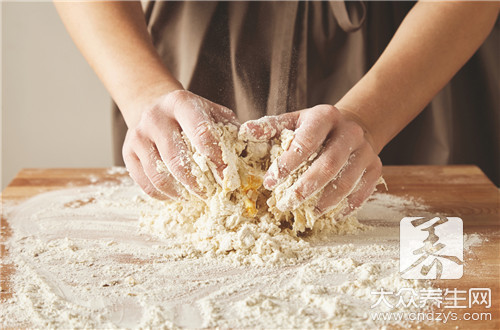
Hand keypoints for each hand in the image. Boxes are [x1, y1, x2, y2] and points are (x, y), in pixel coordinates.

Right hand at [122, 90, 238, 199]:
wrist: (151, 104)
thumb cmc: (190, 114)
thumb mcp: (211, 112)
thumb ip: (229, 131)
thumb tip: (249, 156)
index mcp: (181, 103)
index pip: (201, 133)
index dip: (217, 159)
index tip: (228, 177)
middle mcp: (156, 117)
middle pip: (177, 158)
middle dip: (198, 182)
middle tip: (212, 195)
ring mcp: (138, 135)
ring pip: (159, 174)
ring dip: (180, 193)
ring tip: (196, 198)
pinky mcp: (127, 152)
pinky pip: (145, 183)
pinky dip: (164, 195)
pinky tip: (178, 196)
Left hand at [240, 105, 381, 214]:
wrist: (354, 124)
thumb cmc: (316, 127)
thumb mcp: (294, 120)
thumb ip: (271, 127)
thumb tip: (245, 132)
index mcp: (325, 117)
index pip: (306, 142)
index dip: (287, 164)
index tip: (269, 182)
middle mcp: (349, 132)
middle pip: (329, 165)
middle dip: (305, 188)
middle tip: (285, 204)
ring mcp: (365, 151)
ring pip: (347, 181)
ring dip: (325, 201)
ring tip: (308, 213)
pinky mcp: (375, 167)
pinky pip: (363, 190)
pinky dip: (348, 206)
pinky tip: (332, 215)